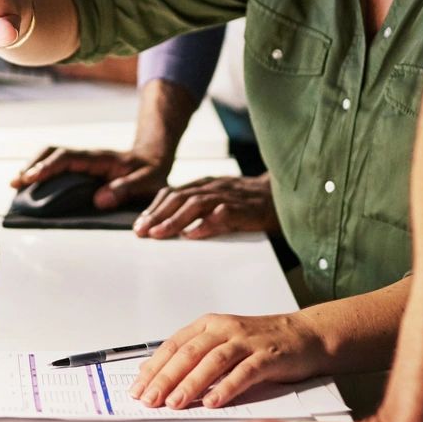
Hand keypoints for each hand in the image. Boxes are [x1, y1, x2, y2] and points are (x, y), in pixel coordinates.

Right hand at [11, 147, 170, 210]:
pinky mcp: (80, 168)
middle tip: (15, 182)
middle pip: (52, 152)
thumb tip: (99, 200)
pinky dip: (41, 171)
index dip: (48, 167)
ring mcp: (82, 161)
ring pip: (51, 157)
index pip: (67, 159)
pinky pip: (56, 165)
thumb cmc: (150, 173)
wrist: (154, 159)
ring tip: (17, 183)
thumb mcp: (146, 182)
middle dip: (32, 165)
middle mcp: (87, 157)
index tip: (31, 178)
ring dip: (33, 167)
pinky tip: (32, 185)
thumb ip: (126, 189)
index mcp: (99, 159)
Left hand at [128, 311, 327, 409]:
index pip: (173, 345)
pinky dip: (227, 387)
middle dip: (166, 377)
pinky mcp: (268, 356)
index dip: (153, 367)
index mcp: (209, 325)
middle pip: (189, 353)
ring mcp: (247, 342)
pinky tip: (213, 402)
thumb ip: (194, 357)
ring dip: (192, 383)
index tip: (137, 389)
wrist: (306, 335)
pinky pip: (244, 372)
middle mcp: (225, 329)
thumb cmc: (261, 344)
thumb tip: (156, 375)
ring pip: (213, 361)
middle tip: (150, 399)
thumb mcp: (223, 343)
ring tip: (175, 402)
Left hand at [135, 173, 276, 238]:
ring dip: (174, 220)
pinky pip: (223, 215)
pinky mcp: (245, 209)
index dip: (153, 208)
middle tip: (141, 232)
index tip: (139, 225)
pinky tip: (194, 235)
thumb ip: (198, 209)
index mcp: (205, 185)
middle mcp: (213, 187)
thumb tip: (173, 228)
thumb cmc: (249, 202)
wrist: (283, 195)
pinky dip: (206, 224)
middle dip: (157, 215)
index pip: (172, 193)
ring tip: (159, 234)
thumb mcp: (219, 200)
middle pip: (179, 198)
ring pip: (196, 205)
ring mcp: (229, 196)